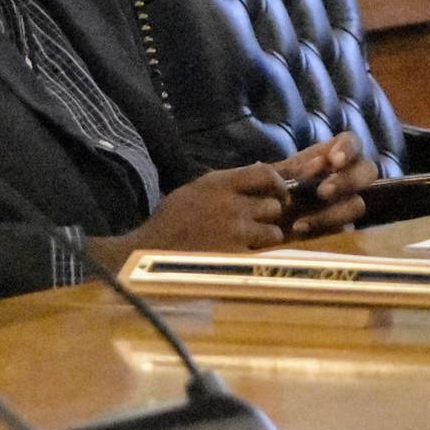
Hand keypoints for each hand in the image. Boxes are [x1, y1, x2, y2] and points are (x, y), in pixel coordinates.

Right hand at [87, 164, 289, 266]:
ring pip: (274, 232)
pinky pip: (261, 253)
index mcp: (219, 183)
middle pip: (273, 205)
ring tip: (251, 240)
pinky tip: (241, 255)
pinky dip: (256, 255)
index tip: (278, 192)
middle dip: (268, 214)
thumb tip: (254, 175)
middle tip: (258, 220)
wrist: (152, 253)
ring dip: (266, 236)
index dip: (278, 182)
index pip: (264, 173)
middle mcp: (232, 204)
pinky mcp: (237, 256)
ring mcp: (236, 232)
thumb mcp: (194, 190)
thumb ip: (223, 184)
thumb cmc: (170, 221)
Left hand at [273, 132, 372, 237]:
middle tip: (323, 192)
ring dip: (334, 212)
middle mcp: (347, 176)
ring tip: (301, 220)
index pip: (352, 142)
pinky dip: (323, 230)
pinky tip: (300, 229)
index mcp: (332, 155)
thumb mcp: (274, 175)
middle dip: (348, 181)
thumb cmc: (271, 188)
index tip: (333, 161)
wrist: (262, 217)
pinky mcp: (344, 228)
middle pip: (368, 170)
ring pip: (359, 205)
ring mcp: (348, 204)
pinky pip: (346, 230)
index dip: (348, 149)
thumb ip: (290, 170)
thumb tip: (308, 165)